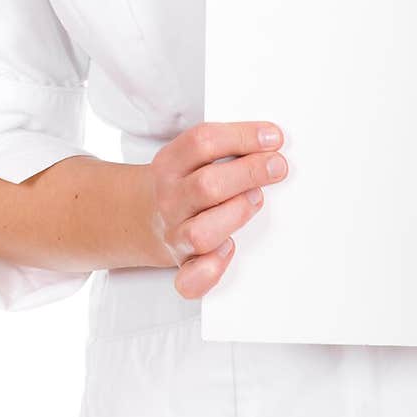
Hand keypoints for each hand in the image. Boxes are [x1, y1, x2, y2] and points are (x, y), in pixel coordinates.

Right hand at [145, 121, 287, 298]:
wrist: (138, 217)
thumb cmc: (180, 183)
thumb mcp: (187, 156)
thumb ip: (221, 148)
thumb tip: (270, 142)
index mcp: (170, 164)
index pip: (203, 142)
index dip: (242, 137)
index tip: (274, 137)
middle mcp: (170, 199)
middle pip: (206, 185)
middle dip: (248, 173)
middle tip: (278, 166)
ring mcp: (175, 234)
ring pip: (202, 233)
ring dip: (236, 215)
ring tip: (257, 198)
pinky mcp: (183, 265)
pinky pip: (191, 279)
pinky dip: (211, 270)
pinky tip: (230, 250)